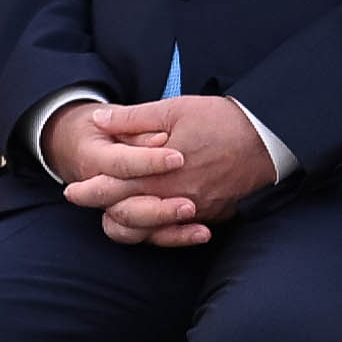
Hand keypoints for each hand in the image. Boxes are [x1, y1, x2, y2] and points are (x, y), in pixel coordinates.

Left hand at [48, 97, 278, 247]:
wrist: (270, 137)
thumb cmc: (220, 120)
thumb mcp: (174, 108)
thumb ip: (133, 118)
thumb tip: (100, 121)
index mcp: (163, 173)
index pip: (116, 189)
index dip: (91, 191)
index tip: (72, 190)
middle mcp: (178, 198)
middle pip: (129, 214)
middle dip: (101, 207)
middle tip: (80, 199)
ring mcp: (197, 210)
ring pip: (152, 230)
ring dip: (128, 222)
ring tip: (111, 211)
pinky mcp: (212, 214)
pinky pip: (179, 232)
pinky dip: (160, 230)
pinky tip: (147, 221)